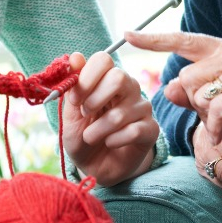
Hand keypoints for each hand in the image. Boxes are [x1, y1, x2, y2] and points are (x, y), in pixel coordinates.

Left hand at [60, 51, 159, 185]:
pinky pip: (133, 131)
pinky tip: (110, 143)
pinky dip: (114, 140)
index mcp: (108, 78)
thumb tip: (76, 56)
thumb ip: (73, 85)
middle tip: (86, 114)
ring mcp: (142, 108)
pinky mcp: (151, 129)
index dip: (86, 78)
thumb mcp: (70, 112)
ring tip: (91, 137)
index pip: (104, 59)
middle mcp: (129, 88)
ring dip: (98, 129)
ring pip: (121, 112)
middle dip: (94, 99)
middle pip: (119, 77)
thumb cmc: (83, 135)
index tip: (74, 99)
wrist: (95, 166)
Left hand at [124, 31, 221, 170]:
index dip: (154, 40)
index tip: (126, 35)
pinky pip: (214, 109)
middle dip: (196, 104)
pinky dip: (217, 127)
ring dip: (208, 117)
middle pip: (187, 77)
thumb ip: (188, 96)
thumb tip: (167, 87)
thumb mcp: (210, 108)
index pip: (184, 41)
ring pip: (198, 93)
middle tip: (221, 114)